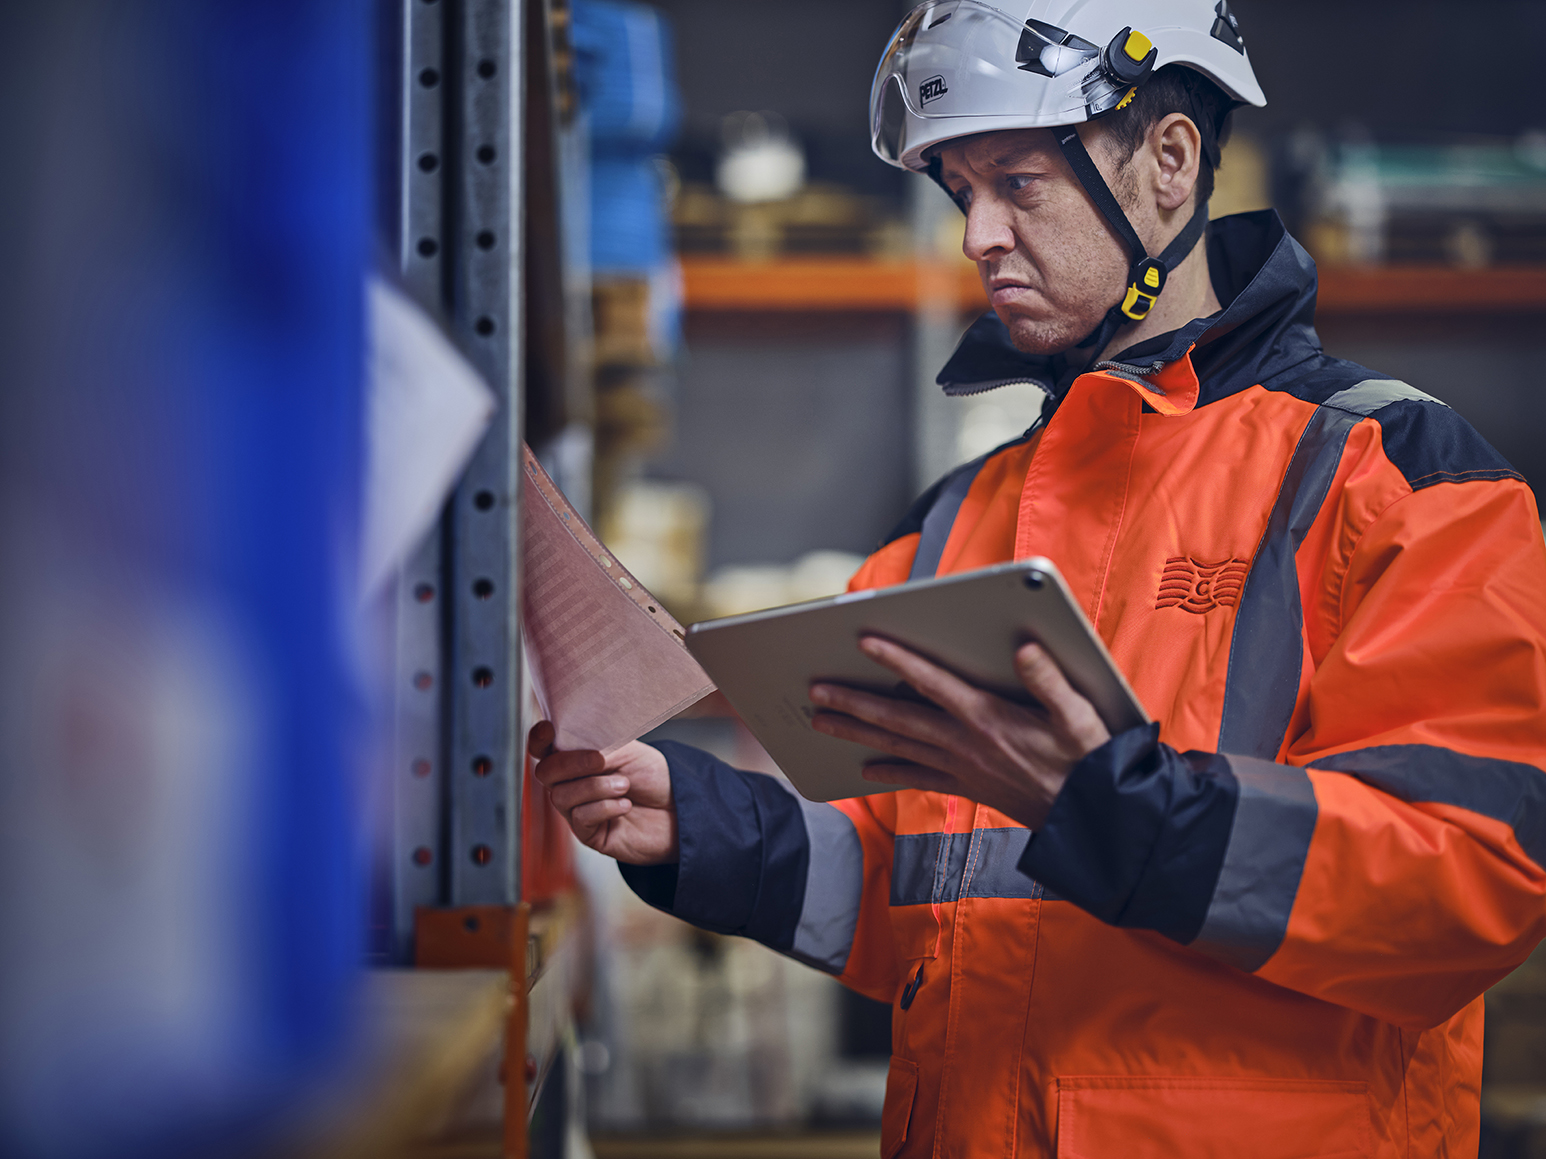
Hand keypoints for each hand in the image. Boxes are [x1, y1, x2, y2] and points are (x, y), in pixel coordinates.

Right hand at [528, 721, 678, 864]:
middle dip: (571, 763)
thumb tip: (570, 744)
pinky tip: (625, 805)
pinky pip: (581, 818)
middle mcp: (572, 785)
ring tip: (624, 785)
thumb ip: (597, 746)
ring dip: (595, 787)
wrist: (681, 809)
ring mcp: (578, 811)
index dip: (539, 739)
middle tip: (601, 761)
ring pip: (561, 796)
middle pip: (545, 772)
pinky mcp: (590, 834)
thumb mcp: (628, 751)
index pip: (545, 748)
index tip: (548, 729)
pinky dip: (604, 807)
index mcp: (578, 759)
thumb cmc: (654, 778)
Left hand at [808, 637, 1109, 828]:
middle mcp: (964, 743)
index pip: (931, 681)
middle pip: (897, 719)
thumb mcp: (1078, 715)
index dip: (897, 659)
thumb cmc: (1086, 759)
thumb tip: (1024, 647)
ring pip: (897, 747)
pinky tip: (865, 770)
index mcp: (987, 718)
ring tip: (821, 723)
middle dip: (853, 703)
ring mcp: (961, 768)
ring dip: (857, 733)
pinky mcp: (966, 786)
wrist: (1088, 818)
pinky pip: (917, 778)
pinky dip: (889, 772)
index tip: (865, 641)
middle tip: (814, 691)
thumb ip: (1049, 679)